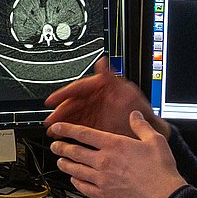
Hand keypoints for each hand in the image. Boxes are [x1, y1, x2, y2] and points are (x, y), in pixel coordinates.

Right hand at [43, 58, 168, 138]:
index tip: (52, 100)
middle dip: (59, 112)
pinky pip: (77, 127)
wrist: (146, 130)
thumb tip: (102, 62)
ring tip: (51, 130)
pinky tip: (60, 136)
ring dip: (61, 122)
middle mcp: (95, 100)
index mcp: (101, 87)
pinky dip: (67, 131)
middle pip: (72, 104)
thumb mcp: (128, 92)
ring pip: (72, 116)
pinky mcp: (94, 126)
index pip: (78, 88)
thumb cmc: (140, 110)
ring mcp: (94, 113)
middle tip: (50, 120)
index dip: (64, 94)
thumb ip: (112, 77)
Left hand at [50, 111, 186, 197]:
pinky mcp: (103, 195)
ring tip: (60, 161)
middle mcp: (103, 161)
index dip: (66, 129)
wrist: (164, 195)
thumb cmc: (160, 170)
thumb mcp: (154, 140)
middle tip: (54, 145)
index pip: (83, 134)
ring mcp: (101, 179)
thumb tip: (135, 116)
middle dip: (61, 147)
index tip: (56, 127)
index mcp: (114, 145)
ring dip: (65, 164)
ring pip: (75, 170)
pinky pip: (83, 188)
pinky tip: (74, 180)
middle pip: (74, 152)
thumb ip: (141, 126)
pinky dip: (75, 183)